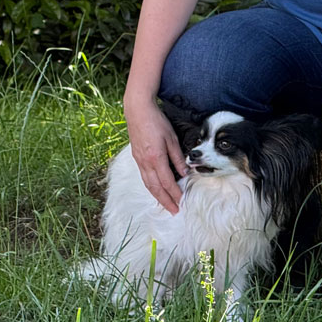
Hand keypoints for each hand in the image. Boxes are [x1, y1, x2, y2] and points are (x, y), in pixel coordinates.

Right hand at [125, 99, 188, 213]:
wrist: (138, 111)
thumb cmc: (156, 121)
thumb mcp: (172, 138)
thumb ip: (178, 157)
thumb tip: (184, 172)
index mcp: (156, 158)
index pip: (167, 182)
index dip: (174, 193)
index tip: (182, 202)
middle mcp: (146, 162)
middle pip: (156, 188)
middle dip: (165, 201)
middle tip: (174, 210)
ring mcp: (139, 161)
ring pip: (148, 184)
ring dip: (157, 196)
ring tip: (165, 204)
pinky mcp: (136, 158)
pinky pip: (144, 177)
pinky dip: (151, 187)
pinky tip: (156, 189)